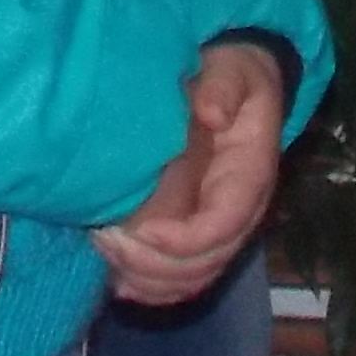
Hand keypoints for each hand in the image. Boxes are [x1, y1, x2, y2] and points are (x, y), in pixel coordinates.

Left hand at [95, 42, 285, 301]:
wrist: (241, 83)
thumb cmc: (233, 76)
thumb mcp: (234, 69)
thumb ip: (224, 87)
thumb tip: (212, 113)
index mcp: (251, 176)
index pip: (224, 224)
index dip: (184, 239)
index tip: (143, 230)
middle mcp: (240, 213)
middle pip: (205, 263)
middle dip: (155, 263)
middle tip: (108, 239)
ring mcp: (220, 229)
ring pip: (191, 279)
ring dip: (147, 277)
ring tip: (104, 249)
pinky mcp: (198, 234)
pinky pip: (180, 279)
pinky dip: (149, 286)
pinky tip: (115, 276)